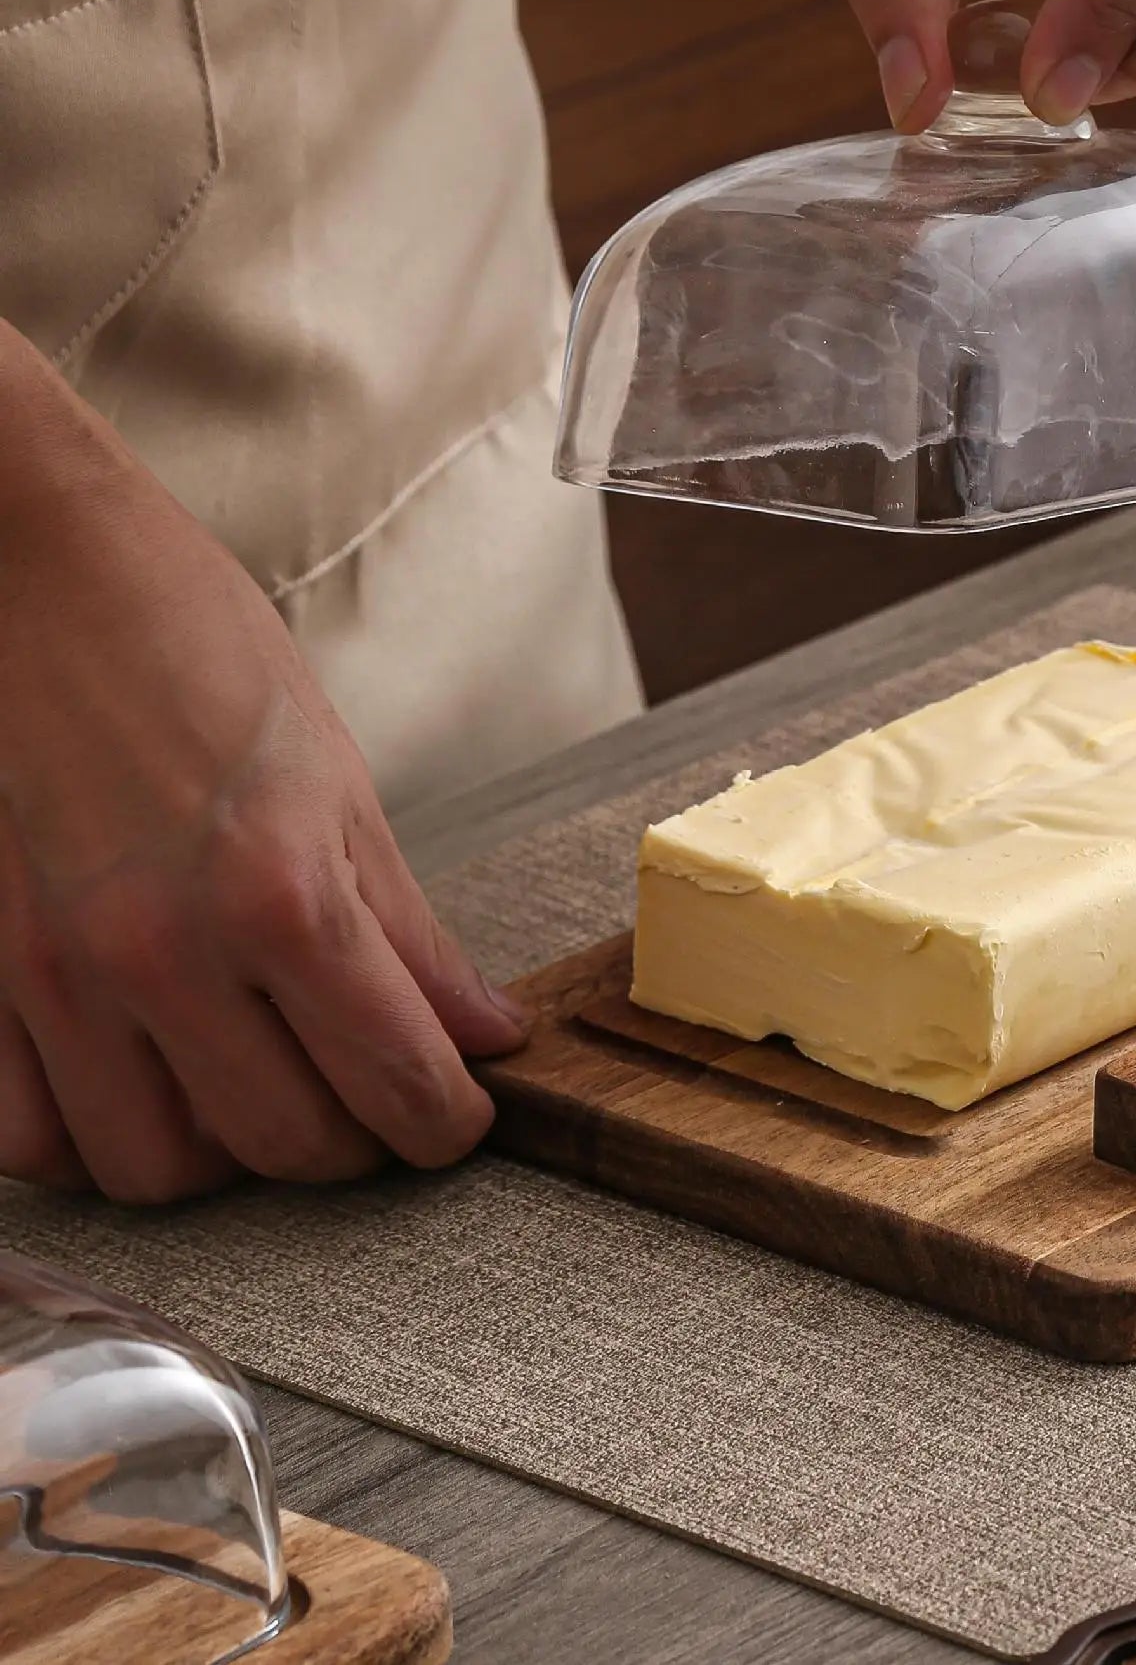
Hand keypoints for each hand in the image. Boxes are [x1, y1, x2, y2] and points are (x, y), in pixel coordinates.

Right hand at [0, 322, 524, 1202]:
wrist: (38, 572)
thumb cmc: (199, 652)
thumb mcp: (339, 782)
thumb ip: (410, 931)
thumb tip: (484, 1031)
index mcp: (279, 895)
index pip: (392, 1078)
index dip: (446, 1124)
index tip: (459, 1118)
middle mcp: (164, 956)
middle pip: (283, 1146)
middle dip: (354, 1143)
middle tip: (374, 1098)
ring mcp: (57, 977)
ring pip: (157, 1170)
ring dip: (229, 1155)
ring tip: (263, 1087)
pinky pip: (32, 1139)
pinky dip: (100, 1139)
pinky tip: (147, 1084)